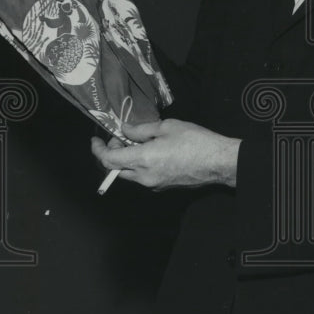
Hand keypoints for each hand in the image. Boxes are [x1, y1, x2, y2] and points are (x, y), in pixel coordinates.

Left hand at [91, 118, 240, 190]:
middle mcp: (144, 176)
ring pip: (129, 175)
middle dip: (111, 154)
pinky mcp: (163, 187)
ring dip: (125, 160)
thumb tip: (124, 130)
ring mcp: (153, 185)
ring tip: (135, 143)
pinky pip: (142, 177)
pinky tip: (149, 152)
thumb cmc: (195, 140)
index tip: (95, 140)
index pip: (108, 160)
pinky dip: (138, 166)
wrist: (218, 162)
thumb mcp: (166, 127)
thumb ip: (140, 130)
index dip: (97, 149)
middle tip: (119, 138)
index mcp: (142, 159)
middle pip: (116, 170)